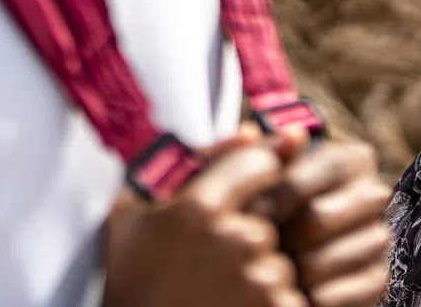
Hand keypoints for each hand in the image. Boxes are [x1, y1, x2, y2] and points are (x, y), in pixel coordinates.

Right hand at [104, 124, 305, 306]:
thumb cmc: (129, 281)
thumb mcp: (135, 211)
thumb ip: (195, 161)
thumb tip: (254, 131)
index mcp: (200, 207)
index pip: (262, 161)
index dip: (253, 177)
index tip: (239, 199)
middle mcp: (235, 239)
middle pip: (272, 218)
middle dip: (249, 237)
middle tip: (213, 264)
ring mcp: (258, 279)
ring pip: (280, 260)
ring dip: (259, 274)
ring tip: (217, 292)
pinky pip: (291, 296)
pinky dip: (270, 305)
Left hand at [266, 135, 393, 305]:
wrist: (277, 264)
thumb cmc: (267, 213)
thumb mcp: (253, 180)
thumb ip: (248, 156)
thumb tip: (263, 132)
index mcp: (350, 159)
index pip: (313, 173)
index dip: (275, 198)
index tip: (249, 216)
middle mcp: (373, 194)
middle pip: (317, 218)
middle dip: (280, 238)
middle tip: (255, 250)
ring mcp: (379, 238)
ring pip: (326, 260)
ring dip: (291, 273)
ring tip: (273, 272)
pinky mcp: (377, 280)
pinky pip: (338, 295)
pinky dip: (308, 299)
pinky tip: (295, 293)